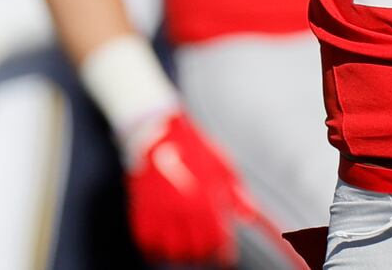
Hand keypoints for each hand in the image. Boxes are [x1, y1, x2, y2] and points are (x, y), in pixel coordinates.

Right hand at [125, 109, 254, 265]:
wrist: (158, 134)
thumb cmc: (195, 149)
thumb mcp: (223, 167)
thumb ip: (237, 195)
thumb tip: (251, 216)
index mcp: (205, 199)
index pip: (218, 239)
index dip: (224, 253)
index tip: (227, 258)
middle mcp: (182, 210)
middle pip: (196, 250)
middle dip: (206, 252)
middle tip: (209, 247)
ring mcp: (159, 212)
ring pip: (172, 252)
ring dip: (183, 251)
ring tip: (188, 244)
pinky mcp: (141, 211)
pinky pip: (148, 243)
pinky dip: (158, 247)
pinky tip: (167, 238)